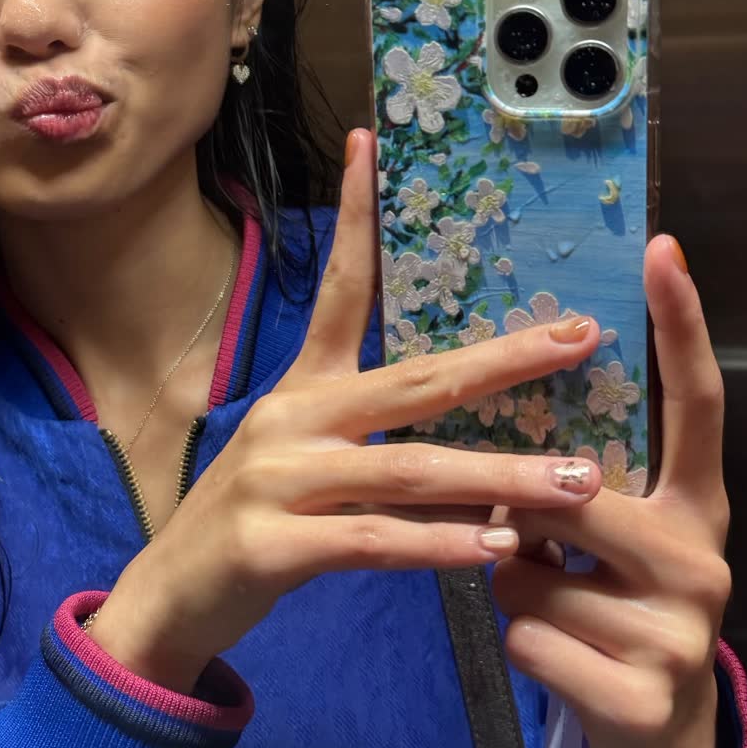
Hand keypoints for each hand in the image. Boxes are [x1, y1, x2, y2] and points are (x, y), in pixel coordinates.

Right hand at [92, 128, 606, 692]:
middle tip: (580, 340)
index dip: (356, 215)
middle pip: (413, 380)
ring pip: (408, 467)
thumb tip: (478, 428)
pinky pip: (372, 540)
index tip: (372, 143)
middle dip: (504, 359)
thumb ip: (380, 441)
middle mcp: (291, 419)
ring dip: (500, 475)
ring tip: (577, 481)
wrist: (167, 603)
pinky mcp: (271, 544)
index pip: (341, 288)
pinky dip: (439, 545)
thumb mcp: (308, 463)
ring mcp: (277, 479)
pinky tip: (495, 551)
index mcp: (303, 389)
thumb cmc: (254, 528)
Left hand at [487, 235, 731, 747]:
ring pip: (533, 577)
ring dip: (516, 593)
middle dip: (524, 519)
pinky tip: (559, 661)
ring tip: (557, 612)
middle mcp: (704, 558)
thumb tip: (508, 450)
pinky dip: (521, 649)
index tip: (661, 250)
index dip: (682, 325)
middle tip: (531, 543)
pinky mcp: (641, 694)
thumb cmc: (614, 611)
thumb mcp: (612, 545)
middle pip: (574, 496)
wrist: (654, 733)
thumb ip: (580, 490)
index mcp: (698, 506)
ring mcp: (681, 632)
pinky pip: (530, 642)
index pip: (697, 403)